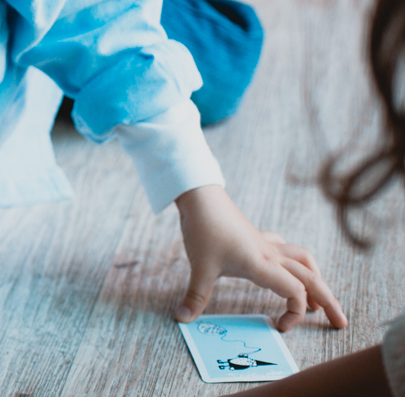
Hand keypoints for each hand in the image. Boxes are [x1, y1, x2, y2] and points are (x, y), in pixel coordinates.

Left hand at [174, 185, 347, 331]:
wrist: (201, 197)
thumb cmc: (204, 229)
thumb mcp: (199, 267)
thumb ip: (195, 296)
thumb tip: (183, 318)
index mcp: (262, 264)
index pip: (295, 292)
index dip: (296, 313)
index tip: (280, 326)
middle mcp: (271, 255)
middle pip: (311, 278)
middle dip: (328, 301)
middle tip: (341, 322)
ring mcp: (266, 244)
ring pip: (304, 261)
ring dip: (315, 279)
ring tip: (318, 299)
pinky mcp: (258, 237)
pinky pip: (286, 249)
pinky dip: (295, 262)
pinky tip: (287, 268)